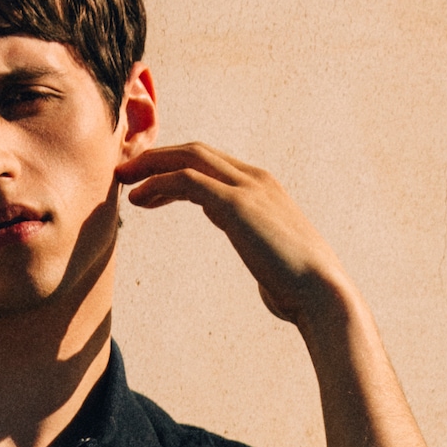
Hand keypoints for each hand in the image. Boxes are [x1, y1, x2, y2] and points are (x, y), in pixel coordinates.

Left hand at [116, 143, 352, 328]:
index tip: (148, 182)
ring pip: (189, 159)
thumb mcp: (269, 250)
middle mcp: (256, 179)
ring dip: (151, 165)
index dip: (176, 167)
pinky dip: (158, 183)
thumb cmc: (298, 285)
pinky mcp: (236, 205)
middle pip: (196, 152)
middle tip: (126, 171)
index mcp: (264, 188)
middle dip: (158, 157)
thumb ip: (252, 234)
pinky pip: (187, 181)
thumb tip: (242, 235)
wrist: (322, 294)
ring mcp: (248, 188)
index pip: (213, 163)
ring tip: (123, 179)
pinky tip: (138, 199)